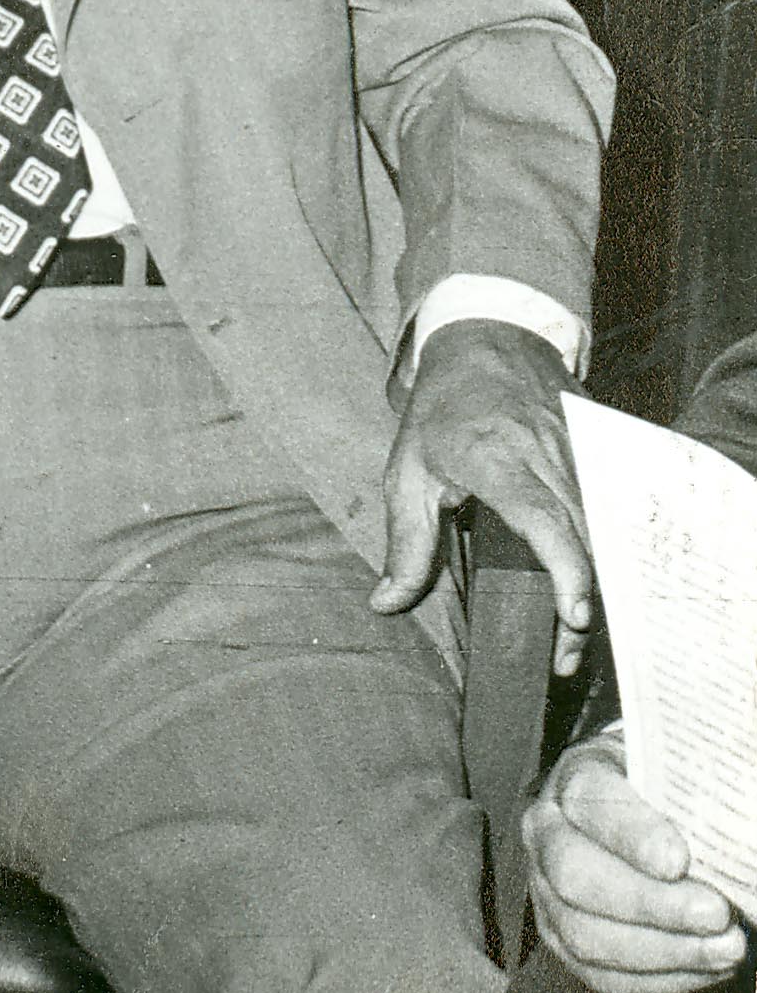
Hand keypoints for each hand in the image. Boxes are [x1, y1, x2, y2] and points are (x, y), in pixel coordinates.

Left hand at [373, 317, 592, 674]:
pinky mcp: (594, 449)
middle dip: (581, 601)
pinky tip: (592, 583)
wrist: (487, 336)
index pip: (545, 520)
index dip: (566, 570)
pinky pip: (606, 506)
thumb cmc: (441, 408)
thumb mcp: (407, 471)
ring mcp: (576, 449)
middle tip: (564, 656)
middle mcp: (545, 454)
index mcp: (496, 458)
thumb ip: (405, 542)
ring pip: (601, 526)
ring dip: (594, 581)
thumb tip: (386, 603)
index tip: (573, 615)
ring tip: (574, 631)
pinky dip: (603, 548)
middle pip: (583, 537)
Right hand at [525, 736, 749, 992]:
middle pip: (577, 875)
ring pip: (585, 934)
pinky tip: (708, 968)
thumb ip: (698, 792)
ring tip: (726, 949)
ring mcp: (546, 893)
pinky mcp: (563, 942)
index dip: (633, 834)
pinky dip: (662, 978)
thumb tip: (742, 817)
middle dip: (650, 903)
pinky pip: (603, 974)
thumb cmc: (664, 791)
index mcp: (575, 777)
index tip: (680, 861)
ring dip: (664, 950)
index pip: (592, 801)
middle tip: (716, 914)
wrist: (634, 818)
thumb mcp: (676, 773)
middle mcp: (546, 834)